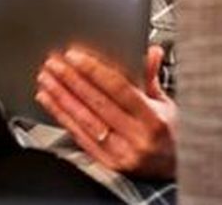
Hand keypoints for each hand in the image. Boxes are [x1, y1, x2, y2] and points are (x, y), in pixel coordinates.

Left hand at [35, 45, 176, 179]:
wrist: (175, 170)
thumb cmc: (171, 133)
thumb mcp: (167, 104)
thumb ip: (151, 77)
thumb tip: (149, 51)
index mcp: (153, 119)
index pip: (119, 89)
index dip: (94, 71)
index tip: (74, 55)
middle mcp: (137, 138)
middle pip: (97, 103)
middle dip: (71, 80)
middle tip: (53, 62)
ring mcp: (121, 153)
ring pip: (84, 120)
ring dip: (61, 97)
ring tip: (46, 78)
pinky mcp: (108, 164)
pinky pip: (79, 137)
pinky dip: (62, 117)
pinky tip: (49, 101)